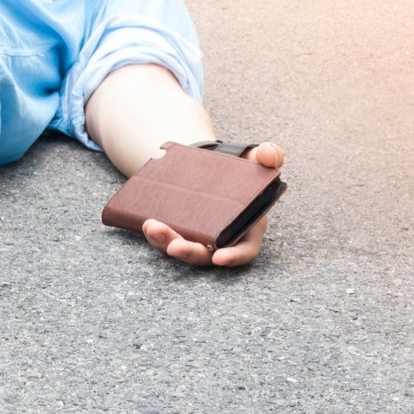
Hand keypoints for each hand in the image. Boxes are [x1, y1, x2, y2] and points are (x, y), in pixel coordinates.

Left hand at [141, 142, 284, 266]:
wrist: (210, 162)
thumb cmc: (239, 167)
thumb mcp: (256, 158)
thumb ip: (269, 155)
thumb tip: (268, 155)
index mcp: (247, 228)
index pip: (244, 251)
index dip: (234, 257)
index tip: (219, 258)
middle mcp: (221, 239)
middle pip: (205, 254)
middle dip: (189, 252)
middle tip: (174, 247)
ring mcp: (198, 236)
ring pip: (181, 248)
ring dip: (164, 243)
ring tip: (151, 227)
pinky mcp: (178, 230)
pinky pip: (165, 238)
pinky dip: (155, 234)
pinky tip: (144, 222)